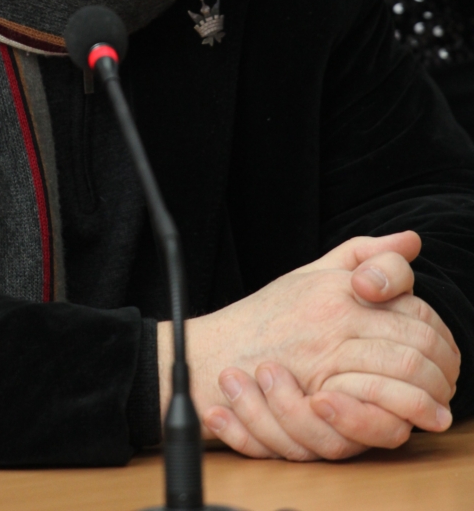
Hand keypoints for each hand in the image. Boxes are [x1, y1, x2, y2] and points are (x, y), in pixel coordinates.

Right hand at [158, 231, 459, 459]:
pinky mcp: (315, 397)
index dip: (439, 336)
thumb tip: (412, 240)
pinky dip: (395, 420)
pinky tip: (406, 425)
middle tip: (448, 387)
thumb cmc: (266, 316)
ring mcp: (326, 358)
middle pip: (414, 344)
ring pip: (400, 376)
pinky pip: (371, 411)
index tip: (445, 354)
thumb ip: (363, 252)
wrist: (216, 353)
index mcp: (342, 289)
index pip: (414, 309)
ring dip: (426, 399)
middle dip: (441, 371)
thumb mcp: (313, 272)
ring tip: (436, 412)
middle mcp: (337, 319)